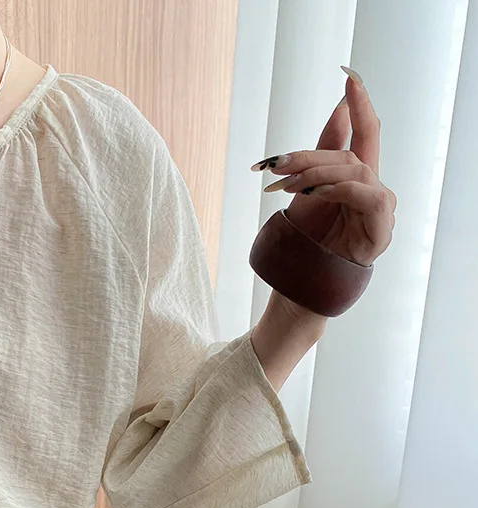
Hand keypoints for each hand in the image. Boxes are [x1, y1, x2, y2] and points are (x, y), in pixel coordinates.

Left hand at [253, 66, 395, 267]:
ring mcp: (380, 209)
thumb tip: (340, 110)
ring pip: (354, 171)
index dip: (360, 105)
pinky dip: (339, 189)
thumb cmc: (309, 239)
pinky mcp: (380, 229)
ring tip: (286, 186)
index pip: (365, 133)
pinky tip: (315, 193)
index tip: (348, 77)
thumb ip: (325, 151)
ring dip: (316, 173)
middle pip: (348, 155)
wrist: (303, 282)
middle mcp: (374, 189)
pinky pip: (364, 195)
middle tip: (275, 165)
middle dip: (309, 156)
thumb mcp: (309, 189)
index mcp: (358, 177)